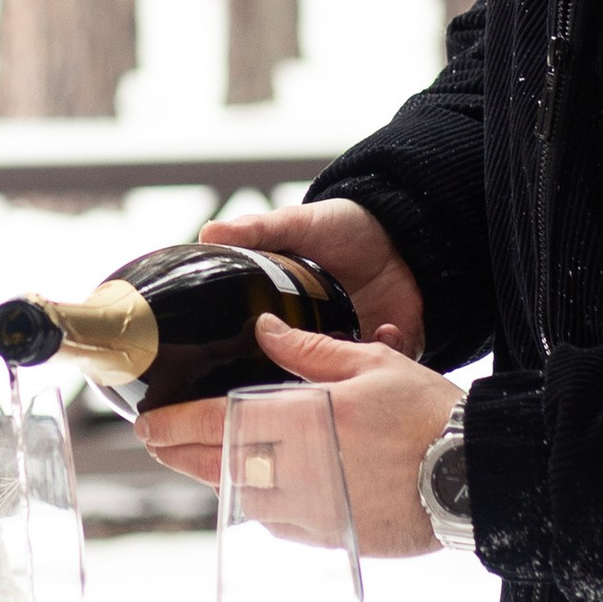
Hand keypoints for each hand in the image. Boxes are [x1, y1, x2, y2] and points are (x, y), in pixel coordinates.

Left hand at [141, 313, 455, 556]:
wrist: (472, 479)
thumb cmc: (428, 417)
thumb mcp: (372, 365)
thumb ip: (310, 351)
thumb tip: (265, 329)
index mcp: (301, 421)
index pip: (218, 424)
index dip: (175, 426)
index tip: (148, 423)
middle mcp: (294, 472)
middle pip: (216, 467)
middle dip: (179, 454)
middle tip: (156, 443)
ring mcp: (310, 511)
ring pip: (241, 499)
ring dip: (213, 481)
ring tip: (196, 464)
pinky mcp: (330, 537)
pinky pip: (277, 522)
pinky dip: (257, 505)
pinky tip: (253, 492)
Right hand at [205, 198, 424, 358]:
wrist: (394, 227)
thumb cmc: (339, 227)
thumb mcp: (295, 224)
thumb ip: (256, 231)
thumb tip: (207, 232)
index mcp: (287, 315)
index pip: (264, 349)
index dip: (259, 359)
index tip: (263, 356)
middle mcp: (317, 336)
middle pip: (303, 372)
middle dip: (306, 374)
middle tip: (311, 360)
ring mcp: (352, 341)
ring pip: (345, 377)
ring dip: (349, 368)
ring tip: (350, 341)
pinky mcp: (386, 343)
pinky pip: (388, 364)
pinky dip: (388, 351)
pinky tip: (386, 328)